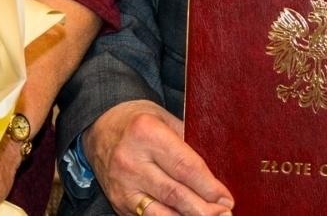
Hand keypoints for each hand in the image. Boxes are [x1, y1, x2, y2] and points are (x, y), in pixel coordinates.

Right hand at [83, 100, 232, 215]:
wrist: (100, 127)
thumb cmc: (140, 122)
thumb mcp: (166, 121)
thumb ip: (188, 145)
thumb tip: (216, 177)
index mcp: (146, 133)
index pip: (185, 167)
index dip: (209, 187)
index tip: (226, 199)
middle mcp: (131, 160)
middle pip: (175, 194)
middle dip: (204, 209)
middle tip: (224, 214)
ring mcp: (122, 185)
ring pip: (162, 213)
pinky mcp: (118, 202)